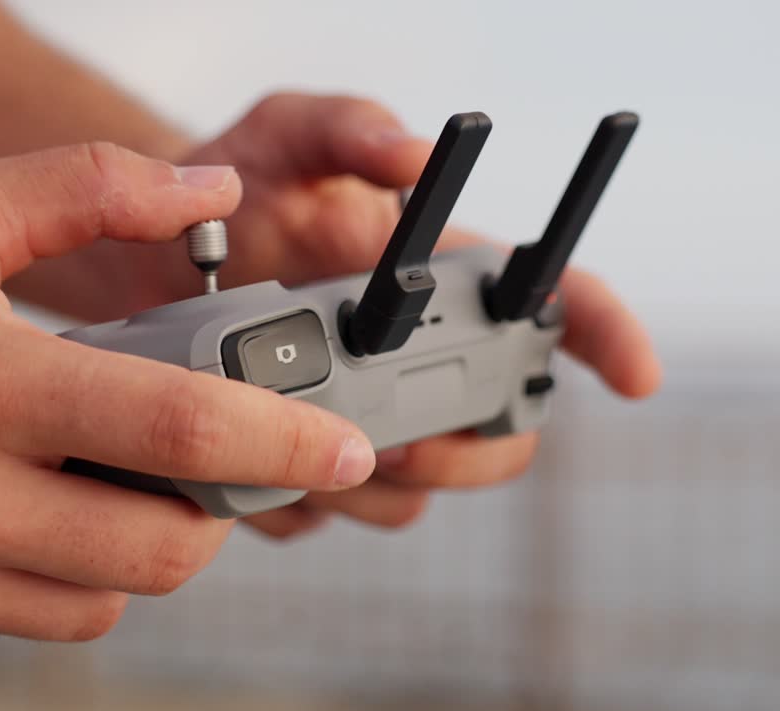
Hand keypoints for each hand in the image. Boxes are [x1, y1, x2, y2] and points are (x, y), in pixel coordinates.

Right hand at [0, 143, 376, 665]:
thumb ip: (97, 187)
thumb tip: (218, 195)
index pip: (178, 433)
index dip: (284, 446)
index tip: (349, 452)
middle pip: (161, 554)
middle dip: (211, 515)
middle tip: (191, 465)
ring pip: (99, 605)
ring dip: (124, 552)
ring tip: (76, 480)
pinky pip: (11, 624)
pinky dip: (34, 580)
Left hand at [185, 94, 661, 536]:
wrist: (144, 257)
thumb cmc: (236, 187)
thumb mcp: (286, 135)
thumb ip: (349, 127)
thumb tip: (409, 152)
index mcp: (438, 278)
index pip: (551, 303)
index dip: (606, 336)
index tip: (635, 375)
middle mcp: (418, 357)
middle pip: (503, 434)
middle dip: (465, 452)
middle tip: (401, 440)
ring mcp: (368, 418)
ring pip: (416, 492)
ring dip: (372, 482)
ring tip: (303, 438)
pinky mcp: (311, 465)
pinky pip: (331, 514)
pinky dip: (300, 500)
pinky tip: (255, 453)